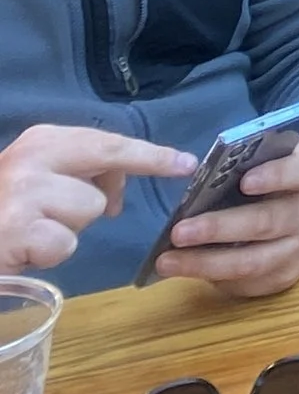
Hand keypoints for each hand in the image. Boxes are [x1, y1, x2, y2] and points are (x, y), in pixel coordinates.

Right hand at [0, 125, 195, 271]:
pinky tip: (24, 250)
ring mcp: (24, 193)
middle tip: (91, 210)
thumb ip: (77, 174)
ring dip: (67, 229)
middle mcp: (33, 158)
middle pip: (103, 176)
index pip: (108, 143)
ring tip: (34, 231)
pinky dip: (50, 254)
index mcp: (42, 140)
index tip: (185, 164)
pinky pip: (65, 245)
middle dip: (98, 197)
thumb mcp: (37, 178)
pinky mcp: (18, 230)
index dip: (150, 155)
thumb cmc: (2, 209)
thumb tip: (116, 194)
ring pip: (89, 212)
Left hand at [150, 129, 298, 299]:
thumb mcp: (269, 154)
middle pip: (267, 221)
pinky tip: (188, 272)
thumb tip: (195, 166)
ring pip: (253, 260)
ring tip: (168, 261)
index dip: (275, 176)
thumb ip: (244, 156)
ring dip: (206, 263)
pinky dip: (215, 278)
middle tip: (179, 232)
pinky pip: (249, 281)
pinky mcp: (287, 274)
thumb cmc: (273, 172)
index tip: (245, 182)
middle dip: (219, 228)